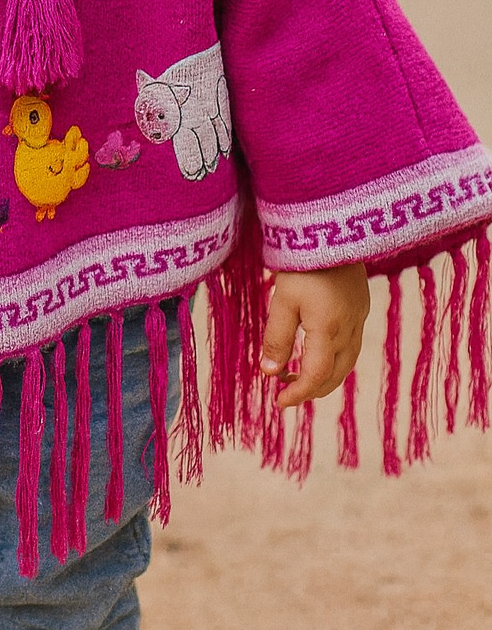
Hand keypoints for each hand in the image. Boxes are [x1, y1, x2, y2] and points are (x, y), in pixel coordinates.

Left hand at [260, 263, 369, 408]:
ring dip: (326, 374)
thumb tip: (269, 372)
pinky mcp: (361, 303)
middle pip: (336, 374)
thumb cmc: (302, 262)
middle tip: (287, 391)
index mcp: (329, 330)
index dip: (298, 393)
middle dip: (313, 388)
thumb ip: (277, 337)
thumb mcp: (282, 299)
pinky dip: (336, 357)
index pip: (316, 376)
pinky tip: (318, 348)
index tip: (279, 402)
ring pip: (348, 360)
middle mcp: (350, 327)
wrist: (331, 226)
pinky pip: (353, 342)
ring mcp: (360, 315)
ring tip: (300, 374)